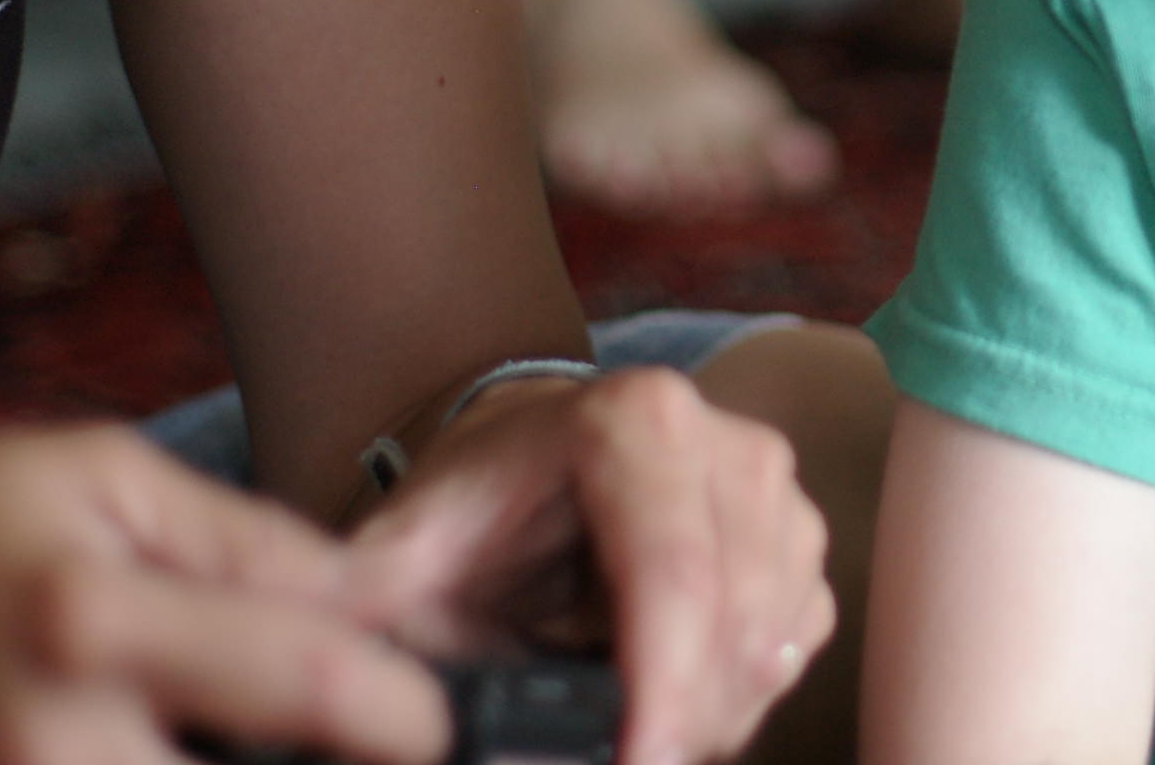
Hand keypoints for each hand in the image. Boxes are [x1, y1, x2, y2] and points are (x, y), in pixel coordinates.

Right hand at [0, 425, 448, 764]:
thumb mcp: (107, 478)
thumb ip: (255, 545)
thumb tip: (389, 594)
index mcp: (95, 622)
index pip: (311, 689)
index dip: (406, 713)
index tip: (427, 713)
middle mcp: (47, 741)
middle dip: (310, 764)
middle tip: (327, 727)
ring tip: (220, 725)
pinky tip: (156, 738)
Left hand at [341, 369, 833, 764]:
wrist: (523, 457)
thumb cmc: (466, 514)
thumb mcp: (399, 560)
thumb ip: (368, 625)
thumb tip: (353, 705)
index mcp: (637, 421)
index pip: (672, 574)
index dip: (659, 688)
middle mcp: (729, 442)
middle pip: (735, 620)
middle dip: (680, 722)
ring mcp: (777, 491)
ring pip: (773, 642)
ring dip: (708, 717)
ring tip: (622, 735)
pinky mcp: (801, 537)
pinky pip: (794, 647)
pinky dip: (736, 700)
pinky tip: (664, 705)